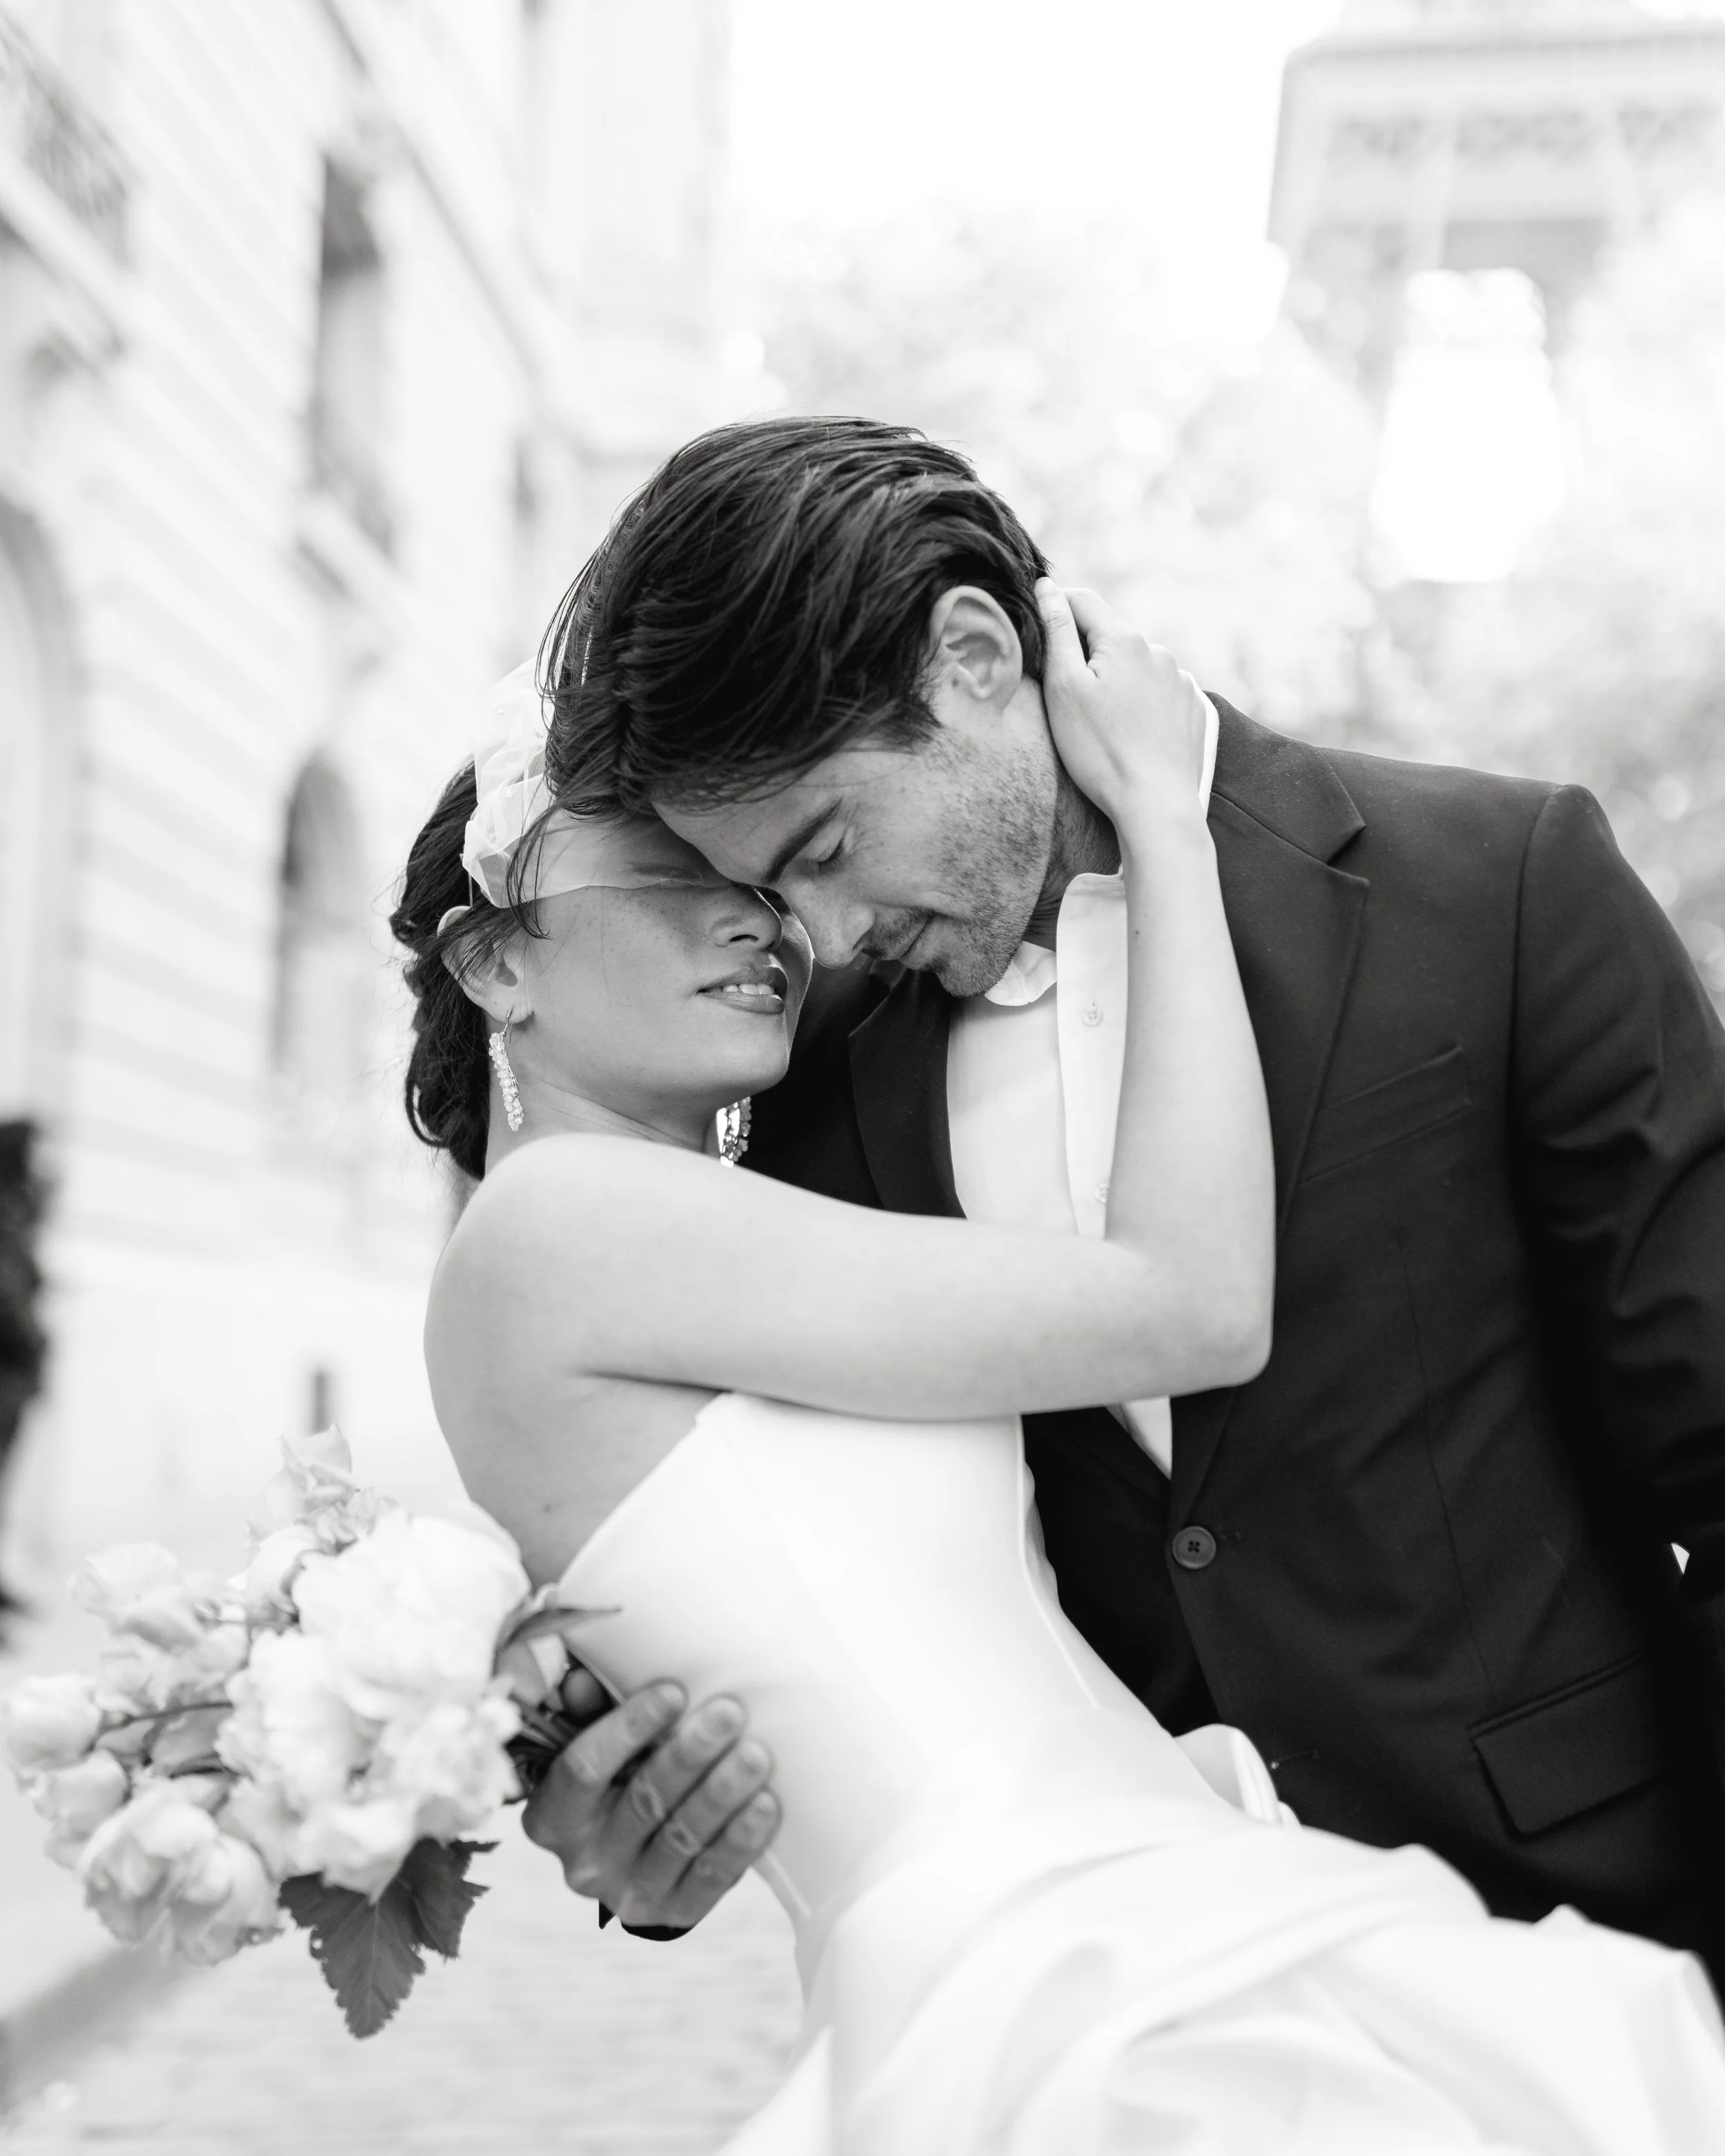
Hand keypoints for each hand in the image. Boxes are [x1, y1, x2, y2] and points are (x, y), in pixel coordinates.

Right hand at [522, 1668, 779, 1931]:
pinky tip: (766, 1804)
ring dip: (722, 1793)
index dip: (627, 1728)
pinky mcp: (674, 1914)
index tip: (674, 1691)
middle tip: (729, 1712)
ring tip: (756, 1754)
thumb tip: (584, 1681)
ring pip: (681, 1837)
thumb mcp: (590, 1743)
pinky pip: (712, 1876)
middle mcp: (583, 1863)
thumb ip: (586, 1711)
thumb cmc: (615, 1776)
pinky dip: (741, 1839)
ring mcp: (629, 1894)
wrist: (635, 1855)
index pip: (584, 1769)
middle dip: (689, 1754)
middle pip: (643, 1802)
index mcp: (552, 1817)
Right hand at [1035, 580, 1209, 825]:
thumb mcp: (1064, 688)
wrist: (1155, 804)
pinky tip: (1129, 730)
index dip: (1053, 608)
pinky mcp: (1192, 707)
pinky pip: (1157, 689)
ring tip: (1099, 719)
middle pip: (1109, 634)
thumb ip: (1056, 631)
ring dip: (1114, 676)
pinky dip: (1139, 699)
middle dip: (1084, 651)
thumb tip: (1046, 587)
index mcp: (1123, 640)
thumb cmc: (1100, 751)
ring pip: (1134, 663)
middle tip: (1062, 690)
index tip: (1036, 632)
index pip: (1081, 600)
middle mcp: (1157, 650)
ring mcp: (1179, 679)